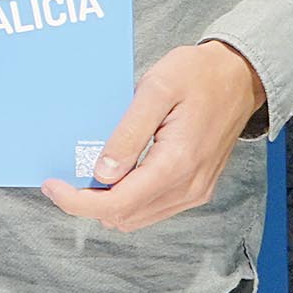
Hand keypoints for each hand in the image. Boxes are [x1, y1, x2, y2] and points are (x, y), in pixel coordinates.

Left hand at [43, 42, 266, 233]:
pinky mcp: (196, 188)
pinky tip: (113, 174)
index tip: (52, 185)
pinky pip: (152, 207)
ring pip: (137, 217)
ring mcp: (195, 191)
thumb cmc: (197, 74)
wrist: (240, 77)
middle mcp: (189, 186)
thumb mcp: (156, 89)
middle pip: (124, 216)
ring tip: (84, 174)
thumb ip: (128, 134)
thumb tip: (103, 174)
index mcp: (178, 163)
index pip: (118, 203)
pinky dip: (126, 199)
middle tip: (62, 177)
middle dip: (87, 203)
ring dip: (106, 203)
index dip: (78, 201)